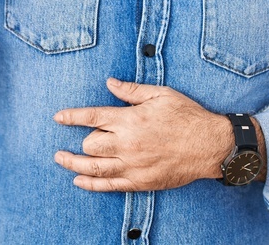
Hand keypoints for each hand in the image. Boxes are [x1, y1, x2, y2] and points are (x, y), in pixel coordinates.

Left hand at [52, 77, 237, 191]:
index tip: (58, 117)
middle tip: (83, 138)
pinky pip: (110, 185)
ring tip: (60, 159)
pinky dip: (91, 184)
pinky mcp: (140, 181)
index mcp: (131, 119)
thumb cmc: (187, 116)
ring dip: (74, 163)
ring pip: (94, 168)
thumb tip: (110, 82)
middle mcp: (128, 143)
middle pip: (90, 144)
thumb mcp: (160, 94)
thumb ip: (132, 90)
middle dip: (83, 140)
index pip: (92, 117)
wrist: (209, 145)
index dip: (72, 117)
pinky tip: (79, 181)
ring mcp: (133, 165)